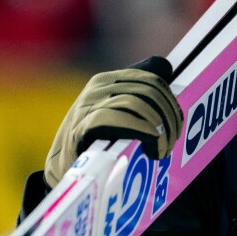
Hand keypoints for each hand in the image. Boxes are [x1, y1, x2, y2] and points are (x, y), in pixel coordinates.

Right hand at [45, 56, 181, 186]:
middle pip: (149, 92)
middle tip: (171, 141)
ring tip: (161, 150)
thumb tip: (165, 67)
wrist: (60, 168)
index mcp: (108, 80)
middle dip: (168, 118)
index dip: (170, 102)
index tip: (176, 124)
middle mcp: (97, 88)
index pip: (152, 79)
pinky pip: (118, 120)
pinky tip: (150, 148)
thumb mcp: (114, 111)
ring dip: (159, 129)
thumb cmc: (93, 141)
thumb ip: (137, 92)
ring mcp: (88, 105)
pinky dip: (142, 132)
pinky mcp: (82, 127)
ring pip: (137, 104)